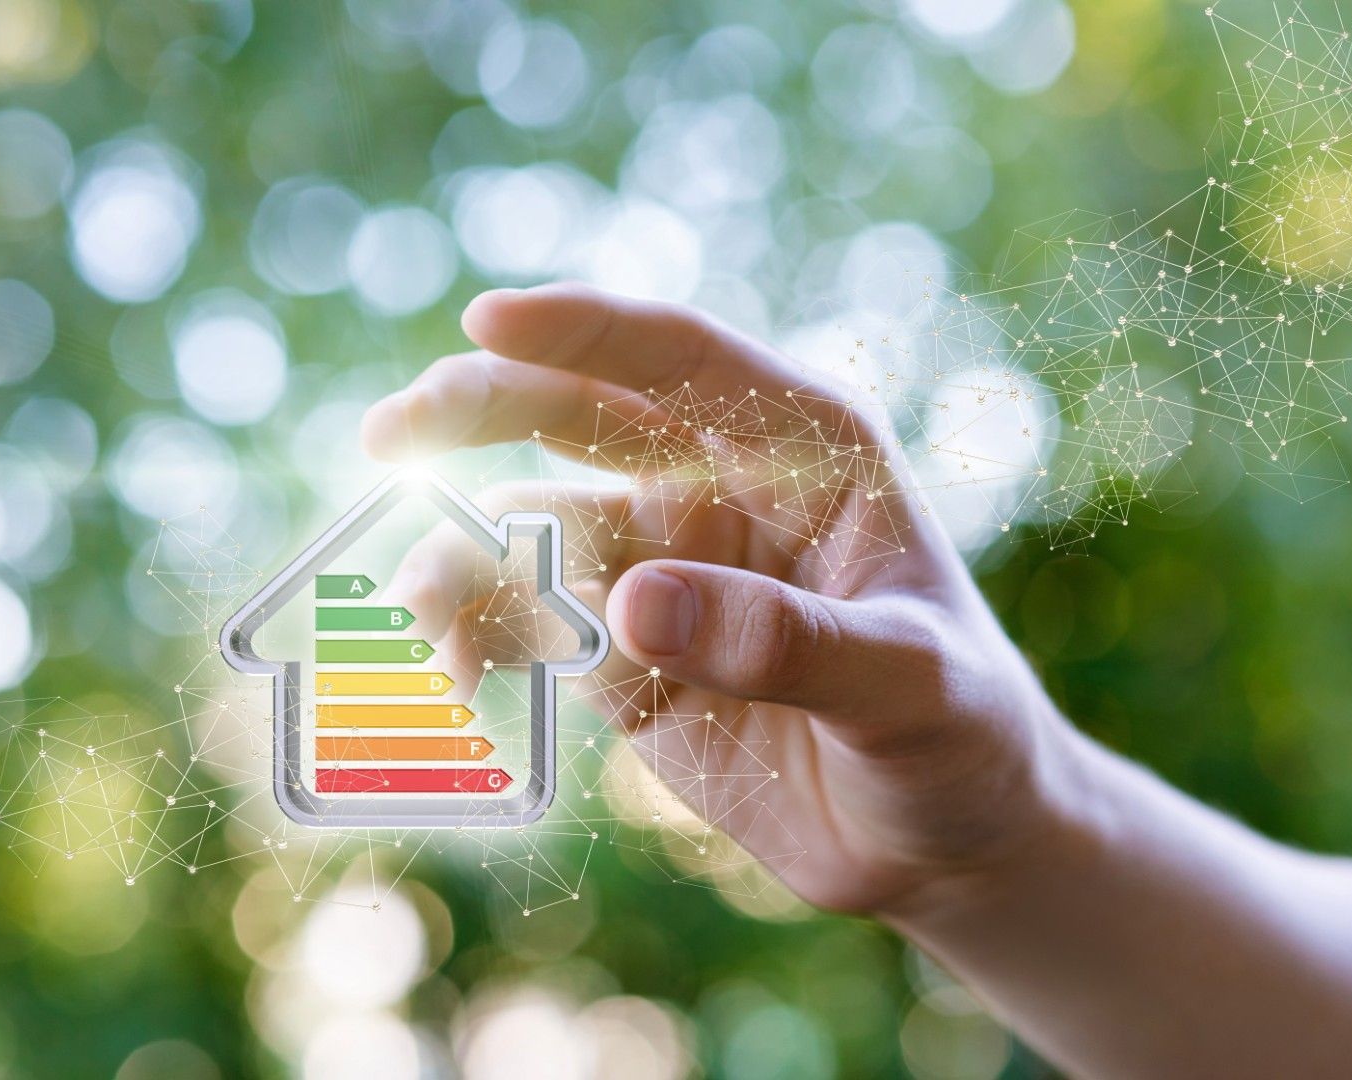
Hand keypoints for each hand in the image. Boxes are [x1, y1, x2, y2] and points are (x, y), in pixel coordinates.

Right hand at [360, 283, 1078, 919]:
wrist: (940, 839)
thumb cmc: (958, 734)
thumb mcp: (903, 683)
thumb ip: (784, 640)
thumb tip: (634, 605)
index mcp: (805, 449)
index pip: (681, 359)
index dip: (583, 331)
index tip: (486, 321)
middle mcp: (720, 489)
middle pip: (577, 414)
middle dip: (481, 409)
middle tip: (393, 434)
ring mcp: (665, 571)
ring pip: (533, 527)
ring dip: (467, 553)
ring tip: (426, 605)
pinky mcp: (626, 655)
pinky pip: (529, 624)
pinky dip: (479, 634)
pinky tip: (457, 670)